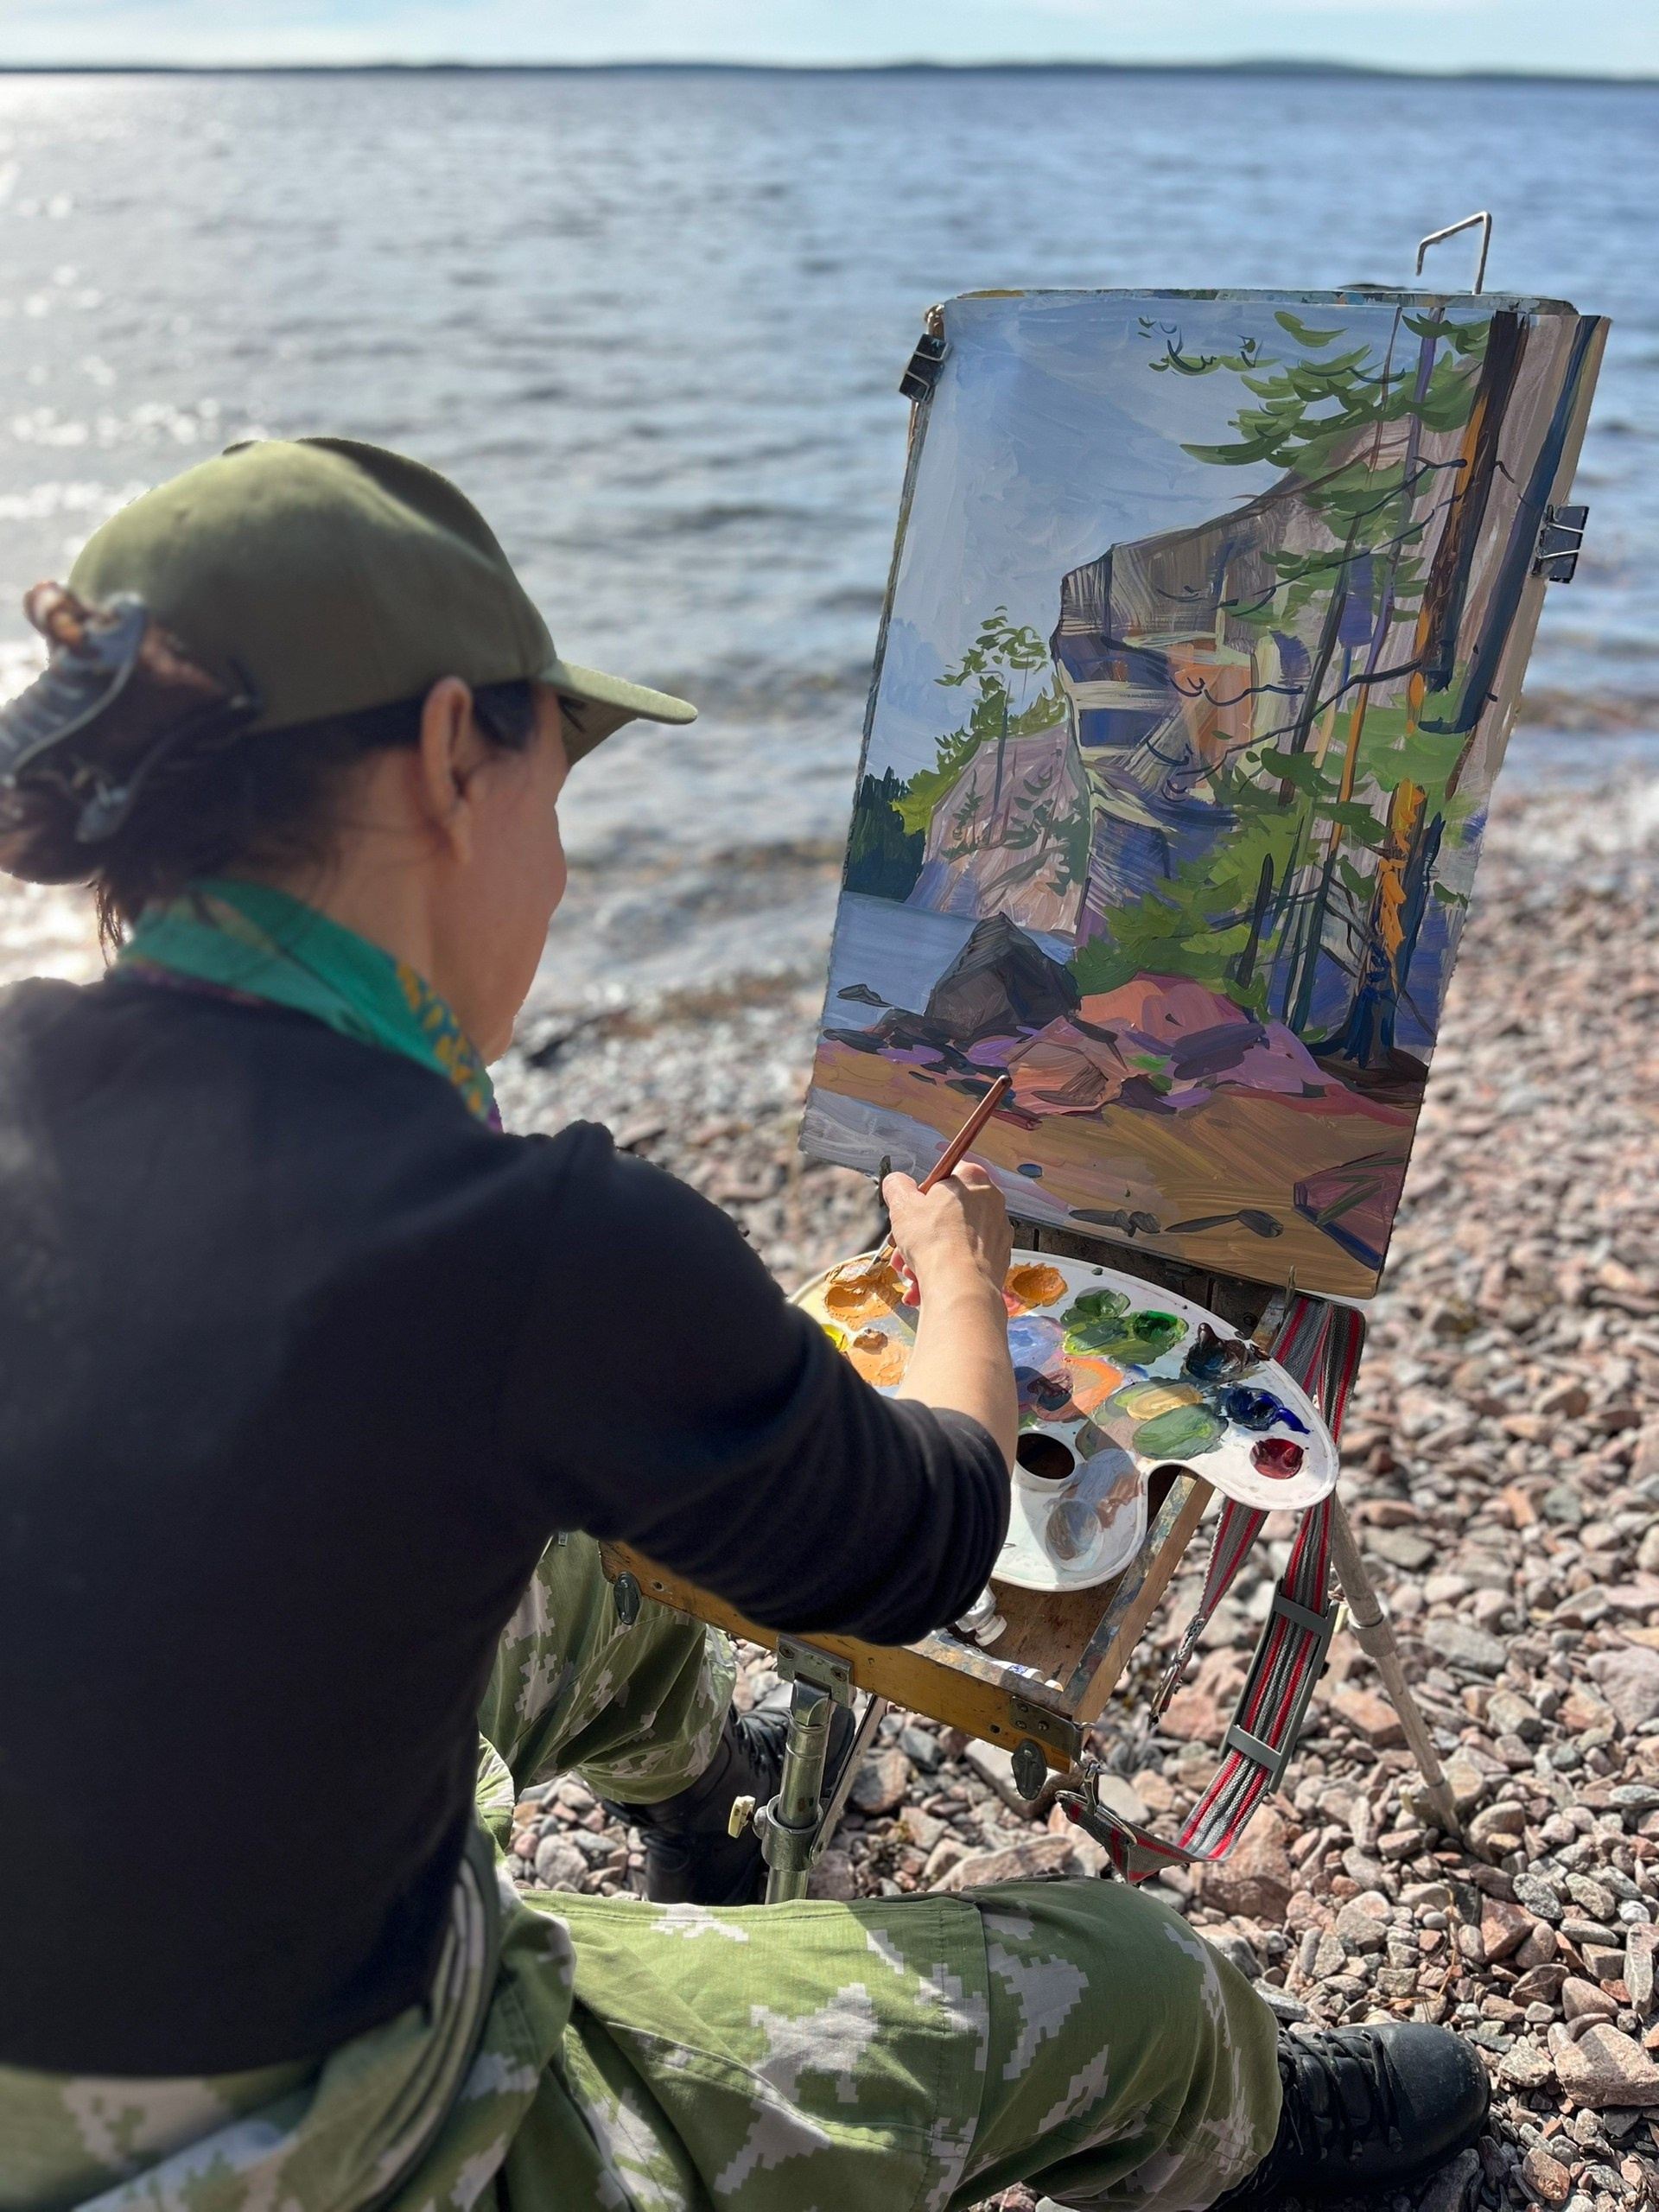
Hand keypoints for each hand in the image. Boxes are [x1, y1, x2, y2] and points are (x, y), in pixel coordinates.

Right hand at [882, 1163, 1011, 1301]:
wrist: (960, 1287)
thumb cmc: (933, 1241)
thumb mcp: (902, 1205)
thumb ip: (897, 1186)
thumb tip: (897, 1183)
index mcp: (972, 1179)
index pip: (944, 1177)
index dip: (922, 1197)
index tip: (911, 1213)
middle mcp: (992, 1202)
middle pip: (947, 1213)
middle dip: (920, 1234)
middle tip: (904, 1247)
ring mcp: (999, 1232)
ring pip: (954, 1240)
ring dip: (928, 1256)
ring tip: (912, 1272)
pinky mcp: (999, 1259)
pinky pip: (966, 1260)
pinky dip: (947, 1270)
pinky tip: (926, 1284)